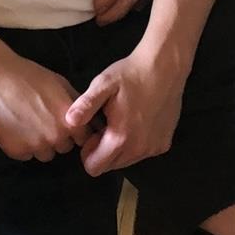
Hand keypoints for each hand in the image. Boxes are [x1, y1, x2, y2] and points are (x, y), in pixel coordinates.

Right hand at [0, 37, 82, 162]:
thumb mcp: (61, 83)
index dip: (74, 129)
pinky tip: (15, 127)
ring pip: (45, 154)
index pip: (83, 138)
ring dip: (41, 143)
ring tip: (28, 123)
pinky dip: (22, 144)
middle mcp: (56, 138)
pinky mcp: (16, 151)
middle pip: (64, 147)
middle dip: (58, 136)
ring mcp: (35, 147)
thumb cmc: (29, 76)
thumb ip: (78, 104)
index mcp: (70, 123)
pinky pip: (26, 154)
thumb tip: (89, 118)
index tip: (63, 121)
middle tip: (43, 119)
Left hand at [64, 42, 186, 175]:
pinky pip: (142, 154)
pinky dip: (135, 144)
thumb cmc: (130, 74)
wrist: (165, 66)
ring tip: (120, 121)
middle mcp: (139, 150)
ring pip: (126, 161)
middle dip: (102, 151)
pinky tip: (136, 122)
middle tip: (105, 125)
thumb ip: (86, 105)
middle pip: (110, 166)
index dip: (87, 153)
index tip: (92, 132)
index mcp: (120, 138)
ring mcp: (154, 148)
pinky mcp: (164, 144)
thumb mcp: (103, 84)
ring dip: (119, 148)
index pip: (94, 167)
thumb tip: (69, 121)